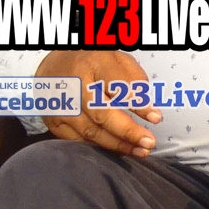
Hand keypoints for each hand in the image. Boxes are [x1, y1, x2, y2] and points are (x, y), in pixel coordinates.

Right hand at [37, 49, 160, 156]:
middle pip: (103, 114)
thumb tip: (146, 100)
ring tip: (139, 150)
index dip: (138, 104)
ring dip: (118, 144)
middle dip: (128, 131)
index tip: (156, 117)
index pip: (119, 86)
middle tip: (148, 142)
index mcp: (95, 65)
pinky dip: (99, 148)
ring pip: (91, 131)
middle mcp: (76, 87)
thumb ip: (134, 76)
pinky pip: (78, 140)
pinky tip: (118, 150)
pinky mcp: (55, 122)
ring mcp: (63, 107)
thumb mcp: (116, 57)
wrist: (52, 66)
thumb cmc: (91, 63)